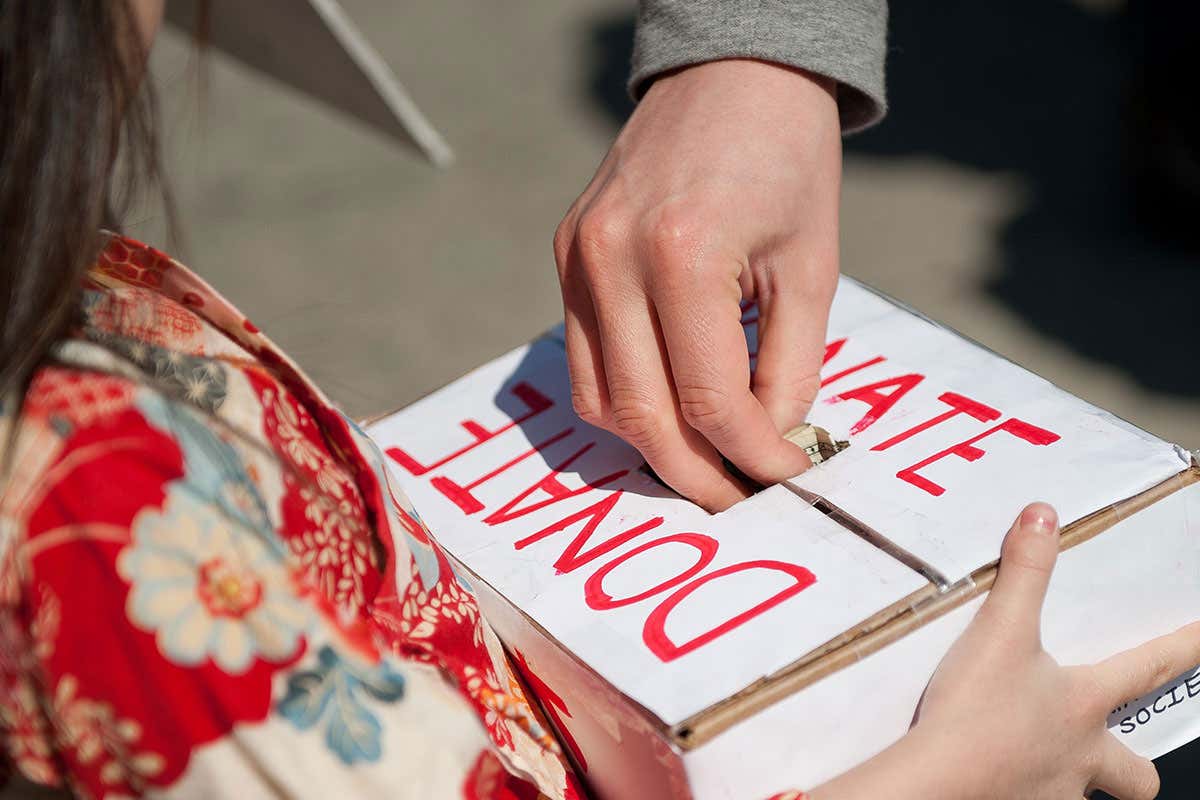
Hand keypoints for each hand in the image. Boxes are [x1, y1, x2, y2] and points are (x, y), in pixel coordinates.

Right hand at [553, 59, 841, 510]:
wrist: (732, 74)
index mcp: (683, 254)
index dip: (755, 457)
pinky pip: (583, 359)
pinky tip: (668, 409)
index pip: (711, 400)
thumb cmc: (786, 161)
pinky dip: (623, 401)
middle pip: (643, 415)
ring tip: (706, 464)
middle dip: (697, 476)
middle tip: (740, 501)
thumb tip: (770, 445)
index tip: (790, 476)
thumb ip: (788, 367)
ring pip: (598, 401)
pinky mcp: (566, 254)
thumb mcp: (811, 267)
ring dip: (652, 448)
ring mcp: (577, 257)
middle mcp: (611, 258)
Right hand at [812, 503, 1199, 799]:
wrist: (935, 783)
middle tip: (1114, 754)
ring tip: (1038, 763)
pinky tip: (997, 779)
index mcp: (1084, 704)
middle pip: (1137, 774)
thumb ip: (1023, 574)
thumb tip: (1043, 517)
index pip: (1150, 668)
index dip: (1185, 649)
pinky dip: (1020, 790)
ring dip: (1071, 779)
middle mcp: (1082, 756)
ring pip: (1084, 793)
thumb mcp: (999, 632)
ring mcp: (1053, 791)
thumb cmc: (976, 713)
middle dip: (1134, 767)